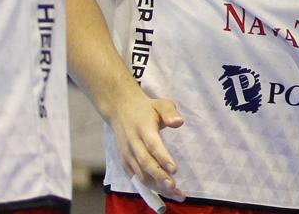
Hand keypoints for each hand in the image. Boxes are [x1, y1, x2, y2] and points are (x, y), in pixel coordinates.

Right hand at [104, 83, 186, 201]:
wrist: (120, 109)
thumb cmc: (146, 109)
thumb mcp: (160, 104)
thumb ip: (170, 112)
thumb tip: (179, 122)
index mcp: (143, 127)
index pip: (153, 145)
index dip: (162, 158)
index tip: (174, 170)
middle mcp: (133, 143)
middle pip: (145, 163)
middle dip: (160, 177)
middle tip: (174, 187)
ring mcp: (127, 153)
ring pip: (140, 174)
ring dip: (156, 186)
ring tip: (175, 193)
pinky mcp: (124, 161)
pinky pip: (136, 177)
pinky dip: (148, 186)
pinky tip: (163, 192)